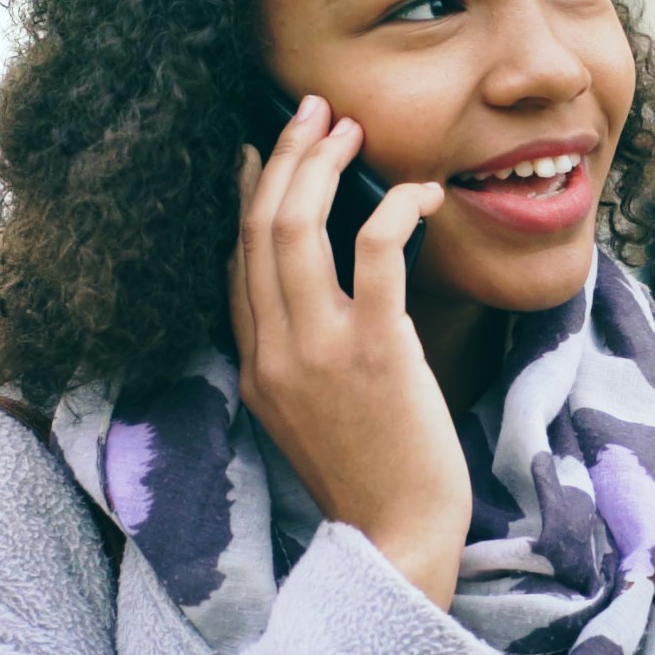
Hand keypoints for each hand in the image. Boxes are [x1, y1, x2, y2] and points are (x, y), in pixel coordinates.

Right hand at [229, 95, 465, 605]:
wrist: (397, 541)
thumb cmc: (369, 480)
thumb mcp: (305, 417)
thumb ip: (296, 359)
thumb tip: (317, 303)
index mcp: (254, 365)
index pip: (237, 258)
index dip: (249, 194)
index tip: (266, 150)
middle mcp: (274, 351)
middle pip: (261, 228)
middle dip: (285, 157)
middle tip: (315, 113)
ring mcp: (320, 351)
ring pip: (297, 229)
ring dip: (321, 165)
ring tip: (349, 129)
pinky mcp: (378, 353)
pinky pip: (375, 255)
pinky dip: (394, 208)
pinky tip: (418, 192)